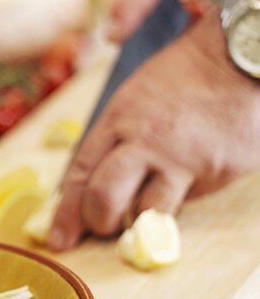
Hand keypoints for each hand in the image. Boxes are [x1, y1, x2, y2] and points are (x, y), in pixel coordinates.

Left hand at [48, 10, 259, 250]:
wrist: (239, 60)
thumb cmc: (182, 78)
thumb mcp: (133, 97)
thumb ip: (113, 137)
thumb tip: (93, 182)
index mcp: (119, 119)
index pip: (82, 172)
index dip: (68, 211)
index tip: (60, 238)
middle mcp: (145, 141)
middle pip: (105, 198)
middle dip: (98, 222)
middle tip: (102, 228)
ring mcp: (181, 160)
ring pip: (146, 212)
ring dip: (139, 219)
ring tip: (143, 207)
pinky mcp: (214, 173)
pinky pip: (188, 201)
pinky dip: (179, 198)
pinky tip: (185, 178)